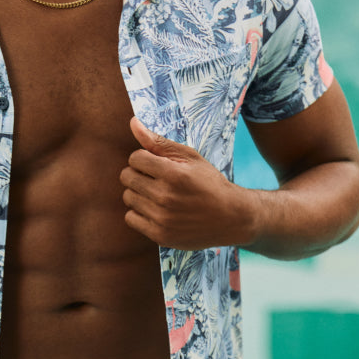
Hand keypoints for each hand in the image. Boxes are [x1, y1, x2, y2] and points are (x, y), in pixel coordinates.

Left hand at [120, 117, 256, 249]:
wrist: (231, 218)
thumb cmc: (209, 182)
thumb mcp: (189, 157)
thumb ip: (158, 142)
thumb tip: (133, 123)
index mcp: (174, 174)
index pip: (134, 158)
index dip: (143, 158)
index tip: (156, 164)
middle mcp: (166, 197)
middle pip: (127, 177)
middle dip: (138, 173)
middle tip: (155, 178)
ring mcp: (162, 218)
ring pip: (128, 197)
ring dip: (138, 193)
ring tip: (156, 193)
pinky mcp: (160, 235)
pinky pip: (130, 218)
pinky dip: (139, 213)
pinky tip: (155, 210)